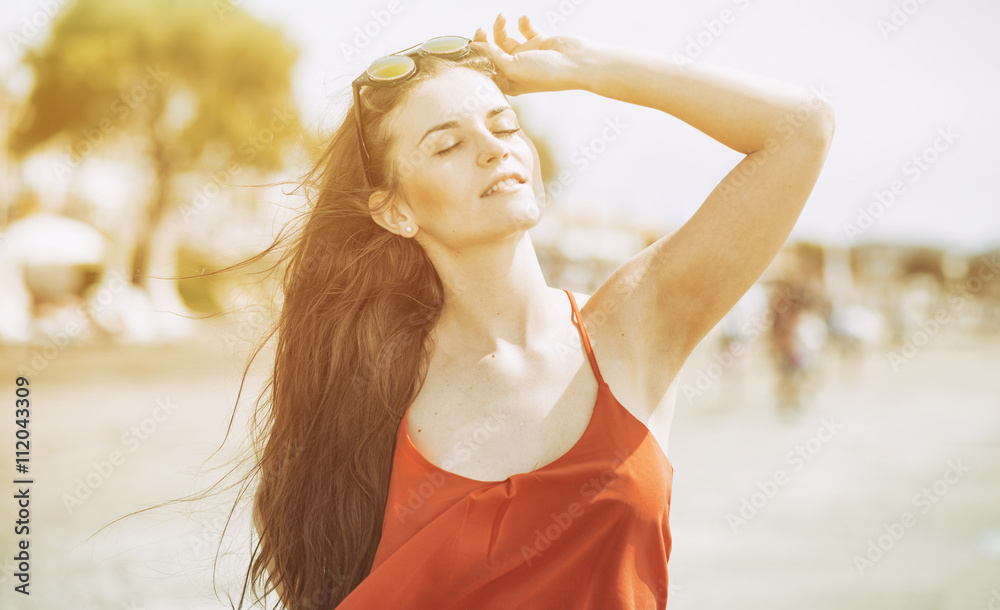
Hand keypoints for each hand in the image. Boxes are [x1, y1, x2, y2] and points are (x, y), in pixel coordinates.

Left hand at [471, 13, 590, 95]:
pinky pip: (525, 30)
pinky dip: (523, 23)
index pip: (486, 69)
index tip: (471, 44)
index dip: (477, 57)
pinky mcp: (538, 43)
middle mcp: (516, 69)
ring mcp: (527, 55)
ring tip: (502, 17)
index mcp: (508, 82)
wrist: (574, 63)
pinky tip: (524, 20)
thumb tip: (477, 46)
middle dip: (486, 39)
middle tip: (482, 29)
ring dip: (501, 27)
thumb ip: (493, 56)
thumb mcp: (511, 67)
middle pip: (493, 52)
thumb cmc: (545, 73)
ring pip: (506, 39)